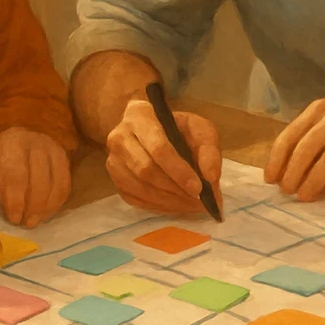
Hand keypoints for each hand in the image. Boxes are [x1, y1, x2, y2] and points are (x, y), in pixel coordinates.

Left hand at [0, 127, 72, 226]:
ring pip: (57, 183)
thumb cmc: (4, 158)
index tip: (14, 218)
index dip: (16, 201)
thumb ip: (3, 189)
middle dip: (34, 206)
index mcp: (14, 145)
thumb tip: (14, 214)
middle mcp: (37, 145)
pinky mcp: (65, 159)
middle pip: (41, 180)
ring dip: (48, 207)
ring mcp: (54, 151)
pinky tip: (48, 212)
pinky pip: (65, 184)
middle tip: (28, 223)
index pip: (17, 176)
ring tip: (38, 220)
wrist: (18, 138)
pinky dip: (57, 202)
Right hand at [105, 98, 222, 214]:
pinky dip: (159, 206)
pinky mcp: (114, 180)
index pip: (158, 148)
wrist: (147, 127)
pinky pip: (135, 199)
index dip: (179, 171)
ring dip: (169, 202)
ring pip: (139, 188)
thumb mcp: (198, 128)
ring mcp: (113, 161)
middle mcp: (120, 138)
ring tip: (192, 206)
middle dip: (175, 190)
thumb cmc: (176, 127)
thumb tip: (211, 178)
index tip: (198, 189)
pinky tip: (176, 206)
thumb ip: (208, 149)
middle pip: (146, 170)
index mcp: (140, 118)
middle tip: (199, 202)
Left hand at [265, 83, 324, 200]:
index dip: (277, 161)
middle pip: (305, 152)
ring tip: (305, 197)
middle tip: (287, 192)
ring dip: (313, 184)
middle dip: (293, 176)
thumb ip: (312, 134)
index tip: (270, 179)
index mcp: (320, 109)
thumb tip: (289, 167)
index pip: (290, 136)